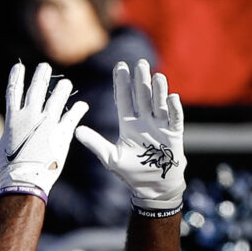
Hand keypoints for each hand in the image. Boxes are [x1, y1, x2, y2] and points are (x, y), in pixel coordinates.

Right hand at [0, 61, 87, 201]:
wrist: (25, 182)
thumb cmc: (6, 169)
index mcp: (13, 119)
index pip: (14, 91)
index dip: (16, 77)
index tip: (19, 66)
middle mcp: (31, 116)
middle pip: (37, 88)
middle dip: (41, 75)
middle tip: (45, 67)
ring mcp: (48, 123)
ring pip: (58, 98)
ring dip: (62, 89)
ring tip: (66, 83)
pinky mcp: (62, 133)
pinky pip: (73, 116)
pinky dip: (78, 110)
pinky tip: (82, 105)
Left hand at [75, 59, 184, 214]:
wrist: (153, 187)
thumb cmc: (131, 173)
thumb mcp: (111, 158)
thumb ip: (95, 144)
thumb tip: (76, 130)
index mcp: (128, 124)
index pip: (124, 100)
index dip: (122, 84)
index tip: (120, 67)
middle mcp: (144, 120)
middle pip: (142, 96)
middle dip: (141, 80)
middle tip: (139, 63)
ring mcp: (160, 125)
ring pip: (158, 103)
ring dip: (158, 90)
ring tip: (155, 76)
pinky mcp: (174, 133)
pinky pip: (175, 118)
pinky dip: (174, 108)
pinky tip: (171, 97)